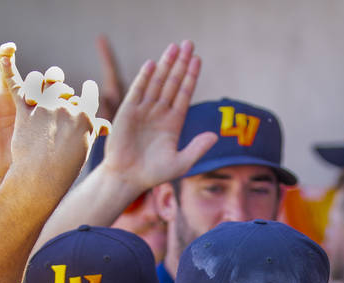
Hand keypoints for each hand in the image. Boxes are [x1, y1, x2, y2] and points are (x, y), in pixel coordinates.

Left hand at [0, 47, 101, 191]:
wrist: (39, 181)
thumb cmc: (65, 171)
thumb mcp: (83, 150)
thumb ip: (92, 131)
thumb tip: (104, 126)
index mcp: (85, 118)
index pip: (89, 95)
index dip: (88, 91)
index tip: (87, 88)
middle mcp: (66, 108)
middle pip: (64, 89)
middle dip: (61, 88)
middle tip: (59, 87)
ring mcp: (45, 109)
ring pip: (41, 84)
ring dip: (40, 81)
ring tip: (38, 82)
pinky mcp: (24, 112)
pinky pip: (18, 88)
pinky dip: (10, 73)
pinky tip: (6, 63)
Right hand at [98, 40, 216, 194]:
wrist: (128, 179)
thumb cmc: (154, 173)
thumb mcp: (181, 164)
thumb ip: (197, 149)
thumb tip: (215, 135)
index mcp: (174, 122)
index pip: (185, 93)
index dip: (191, 76)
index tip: (198, 59)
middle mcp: (160, 112)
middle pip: (173, 82)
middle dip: (181, 63)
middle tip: (189, 43)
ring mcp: (144, 110)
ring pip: (157, 82)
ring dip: (166, 65)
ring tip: (174, 47)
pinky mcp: (128, 112)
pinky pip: (138, 91)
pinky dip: (145, 77)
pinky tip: (153, 64)